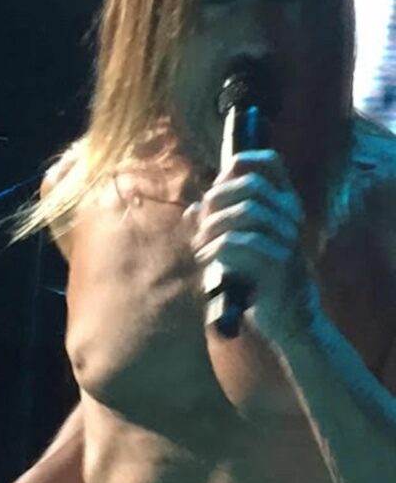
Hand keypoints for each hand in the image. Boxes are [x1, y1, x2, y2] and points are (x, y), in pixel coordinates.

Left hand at [183, 149, 321, 342]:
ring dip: (213, 226)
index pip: (272, 163)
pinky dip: (215, 248)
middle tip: (201, 223)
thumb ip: (219, 226)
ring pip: (248, 211)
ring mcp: (289, 240)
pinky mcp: (279, 265)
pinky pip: (242, 242)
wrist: (288, 320)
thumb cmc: (260, 280)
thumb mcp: (239, 246)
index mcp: (284, 207)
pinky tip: (204, 260)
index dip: (243, 161)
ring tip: (198, 245)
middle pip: (253, 184)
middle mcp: (291, 218)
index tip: (218, 183)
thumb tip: (191, 210)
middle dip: (218, 198)